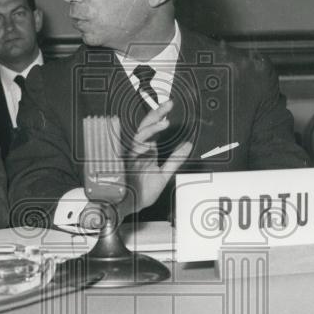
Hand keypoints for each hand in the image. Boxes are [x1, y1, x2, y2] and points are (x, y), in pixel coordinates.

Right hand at [123, 100, 192, 214]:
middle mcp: (138, 151)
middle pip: (146, 127)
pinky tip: (150, 144)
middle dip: (156, 114)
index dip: (160, 116)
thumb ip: (175, 160)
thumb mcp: (163, 175)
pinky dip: (140, 148)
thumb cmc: (141, 193)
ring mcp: (131, 156)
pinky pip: (132, 152)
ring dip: (151, 129)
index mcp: (147, 151)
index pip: (153, 129)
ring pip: (139, 136)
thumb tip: (188, 145)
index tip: (170, 105)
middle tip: (168, 104)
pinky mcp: (126, 166)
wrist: (127, 208)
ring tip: (164, 123)